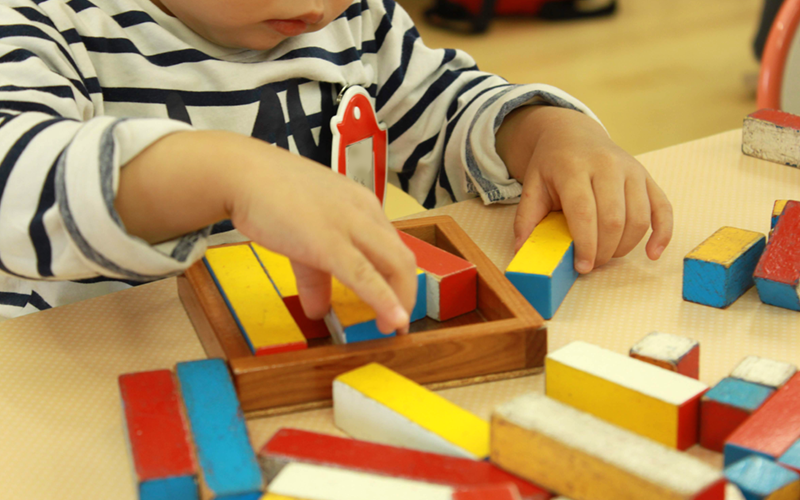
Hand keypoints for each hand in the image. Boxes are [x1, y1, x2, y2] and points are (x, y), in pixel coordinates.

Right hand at [116, 131, 416, 333]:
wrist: (240, 173)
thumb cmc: (269, 195)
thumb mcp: (302, 233)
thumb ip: (314, 273)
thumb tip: (318, 309)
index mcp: (362, 203)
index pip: (393, 244)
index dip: (398, 278)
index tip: (395, 301)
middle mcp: (364, 211)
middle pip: (403, 258)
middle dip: (406, 294)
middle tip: (397, 322)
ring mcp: (349, 225)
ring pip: (395, 265)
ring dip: (400, 301)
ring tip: (393, 327)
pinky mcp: (329, 242)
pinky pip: (365, 276)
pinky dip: (384, 301)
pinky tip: (392, 321)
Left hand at [496, 106, 672, 272]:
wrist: (572, 134)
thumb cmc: (552, 165)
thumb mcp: (532, 186)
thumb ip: (526, 219)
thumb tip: (521, 251)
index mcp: (573, 168)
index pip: (584, 213)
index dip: (586, 245)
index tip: (582, 266)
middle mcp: (606, 165)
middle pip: (613, 219)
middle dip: (604, 250)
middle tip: (592, 263)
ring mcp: (630, 169)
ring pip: (638, 218)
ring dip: (625, 246)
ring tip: (608, 256)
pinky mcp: (646, 176)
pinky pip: (662, 207)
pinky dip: (662, 233)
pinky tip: (652, 253)